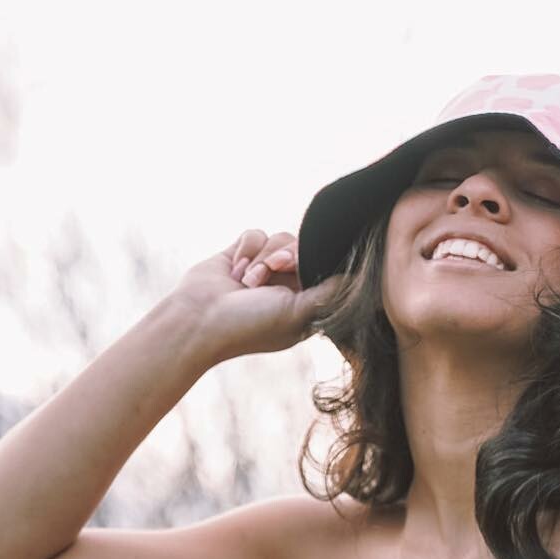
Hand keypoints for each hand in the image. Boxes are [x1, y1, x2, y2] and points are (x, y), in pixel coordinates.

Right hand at [168, 229, 350, 363]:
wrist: (199, 319)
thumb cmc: (250, 324)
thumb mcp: (299, 313)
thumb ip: (330, 294)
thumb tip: (360, 279)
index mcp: (305, 303)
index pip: (325, 269)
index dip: (316, 262)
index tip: (300, 269)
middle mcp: (287, 285)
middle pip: (304, 248)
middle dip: (288, 256)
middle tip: (275, 270)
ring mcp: (264, 269)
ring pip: (281, 238)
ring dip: (264, 257)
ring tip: (249, 281)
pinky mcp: (242, 254)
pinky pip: (255, 234)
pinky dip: (246, 250)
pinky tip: (235, 272)